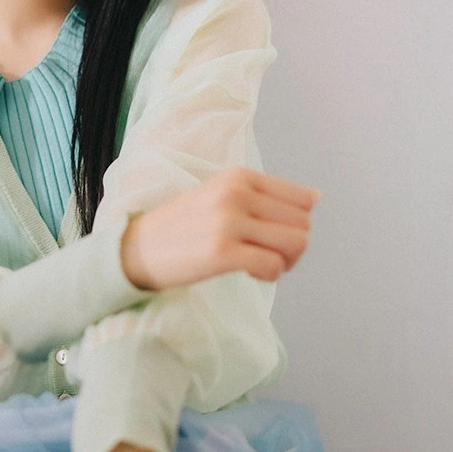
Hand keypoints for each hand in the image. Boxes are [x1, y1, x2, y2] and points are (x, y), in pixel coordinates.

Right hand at [120, 167, 319, 291]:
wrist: (137, 249)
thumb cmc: (184, 226)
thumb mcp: (221, 195)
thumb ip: (264, 195)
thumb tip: (315, 198)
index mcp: (239, 177)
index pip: (303, 200)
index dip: (298, 224)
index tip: (275, 236)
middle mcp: (236, 193)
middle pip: (303, 224)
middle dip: (294, 246)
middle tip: (269, 256)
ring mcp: (228, 222)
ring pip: (296, 244)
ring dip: (286, 261)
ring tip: (261, 264)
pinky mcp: (221, 252)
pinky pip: (273, 266)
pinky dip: (269, 274)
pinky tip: (249, 272)